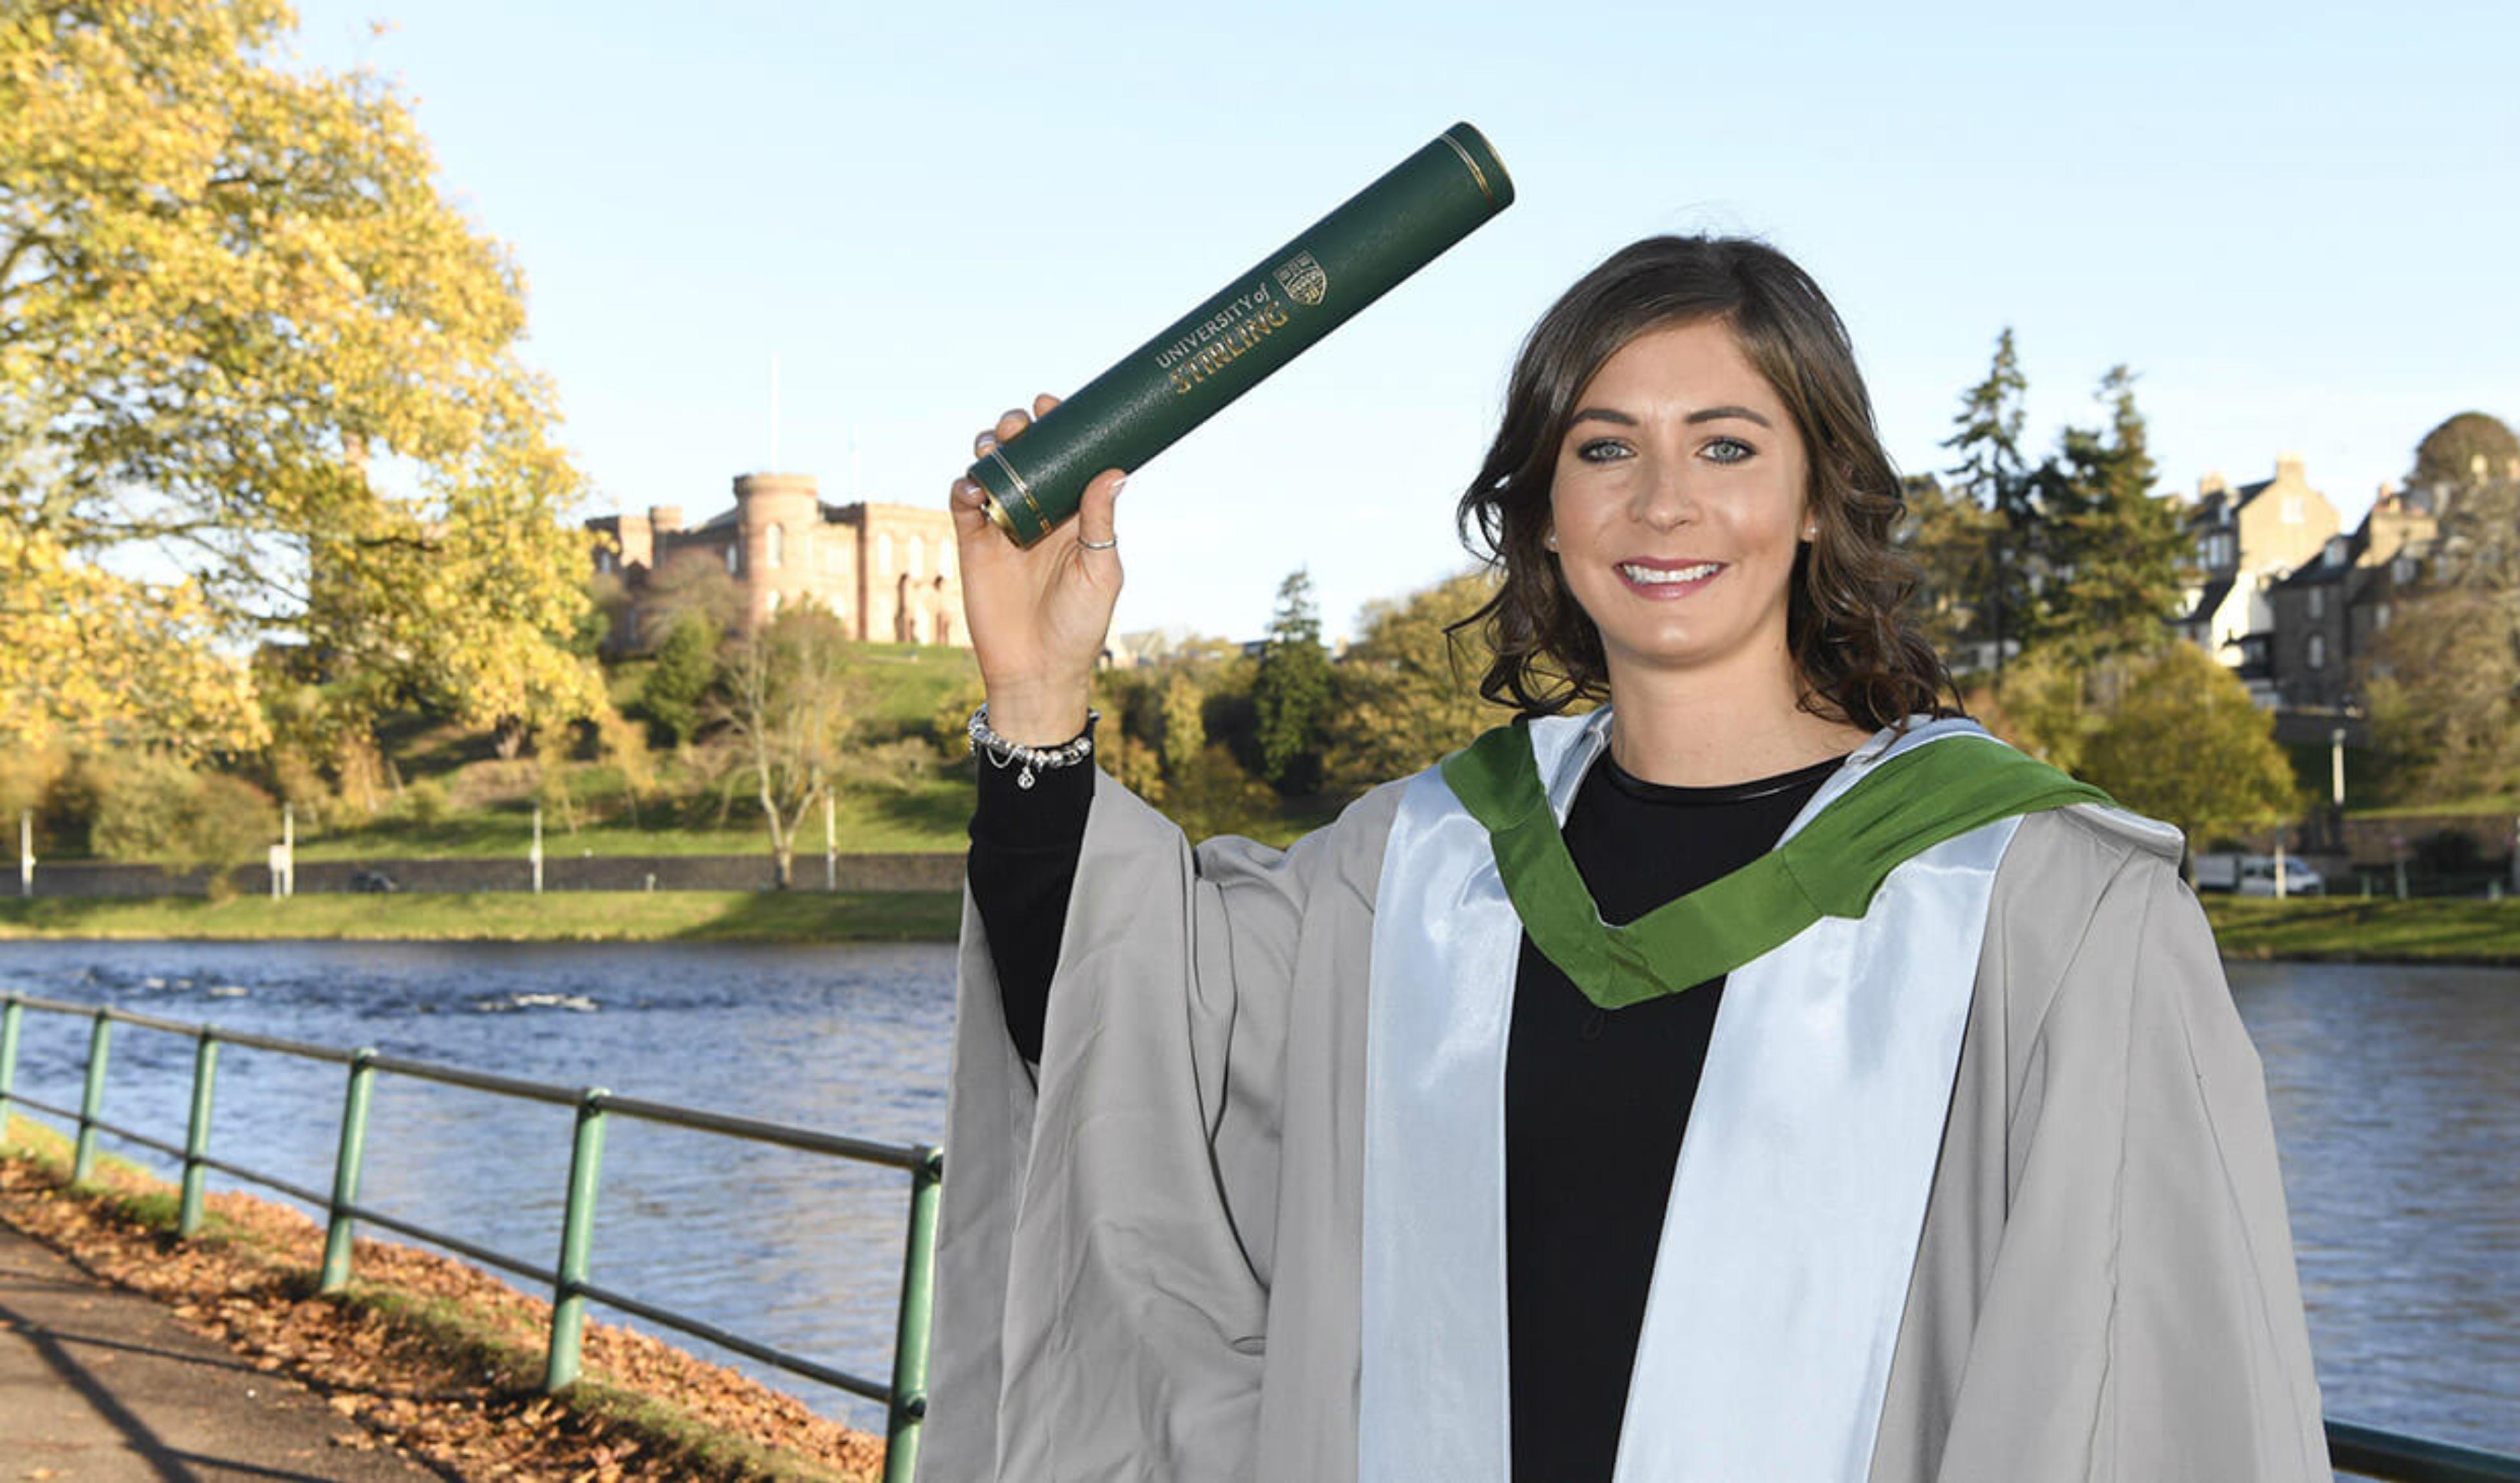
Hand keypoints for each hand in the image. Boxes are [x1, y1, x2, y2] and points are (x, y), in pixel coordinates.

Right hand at [948, 394, 1125, 743]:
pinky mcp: (973, 543)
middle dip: (1019, 429)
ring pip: (990, 470)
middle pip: (1024, 455)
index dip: (1059, 427)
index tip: (1054, 406)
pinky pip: (962, 502)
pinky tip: (973, 486)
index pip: (1066, 458)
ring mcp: (1003, 524)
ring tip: (994, 444)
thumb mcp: (1100, 573)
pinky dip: (963, 486)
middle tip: (1021, 423)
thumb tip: (1113, 471)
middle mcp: (1038, 511)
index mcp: (1075, 513)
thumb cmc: (1079, 625)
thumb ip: (1100, 523)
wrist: (1038, 670)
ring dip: (989, 448)